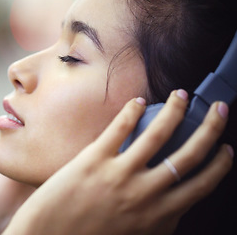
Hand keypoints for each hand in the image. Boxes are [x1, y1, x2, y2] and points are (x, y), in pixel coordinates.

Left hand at [3, 90, 233, 234]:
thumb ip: (159, 221)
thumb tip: (177, 205)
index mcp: (158, 214)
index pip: (201, 185)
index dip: (219, 164)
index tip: (226, 149)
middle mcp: (144, 192)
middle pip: (189, 154)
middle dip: (210, 128)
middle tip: (219, 109)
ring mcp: (119, 173)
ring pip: (158, 133)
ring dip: (175, 109)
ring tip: (181, 95)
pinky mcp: (93, 159)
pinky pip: (119, 128)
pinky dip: (132, 111)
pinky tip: (138, 101)